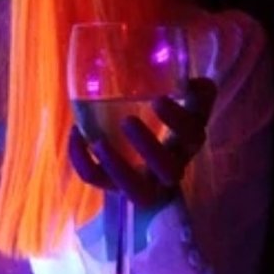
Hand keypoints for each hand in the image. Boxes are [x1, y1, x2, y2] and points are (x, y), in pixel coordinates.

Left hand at [68, 76, 215, 211]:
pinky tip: (77, 135)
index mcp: (187, 145)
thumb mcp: (190, 108)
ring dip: (118, 168)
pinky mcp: (113, 186)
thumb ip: (196, 92)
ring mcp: (141, 184)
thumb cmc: (172, 127)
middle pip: (169, 171)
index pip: (193, 137)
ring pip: (136, 192)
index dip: (178, 121)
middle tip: (128, 121)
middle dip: (148, 147)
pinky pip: (97, 180)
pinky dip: (83, 161)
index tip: (158, 100)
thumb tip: (194, 82)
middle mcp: (168, 171)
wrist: (152, 164)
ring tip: (98, 142)